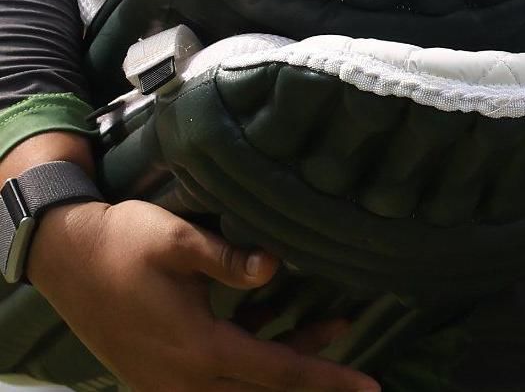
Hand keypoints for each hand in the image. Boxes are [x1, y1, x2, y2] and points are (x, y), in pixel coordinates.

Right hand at [27, 199, 375, 391]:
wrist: (62, 258)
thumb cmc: (121, 243)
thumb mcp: (177, 240)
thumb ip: (228, 258)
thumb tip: (274, 266)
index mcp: (198, 348)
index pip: (277, 372)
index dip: (327, 379)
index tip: (370, 386)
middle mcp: (182, 376)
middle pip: (263, 388)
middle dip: (314, 376)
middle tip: (357, 367)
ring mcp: (165, 379)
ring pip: (240, 385)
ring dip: (284, 360)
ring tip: (329, 326)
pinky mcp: (155, 370)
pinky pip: (214, 377)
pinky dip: (249, 356)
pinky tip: (271, 322)